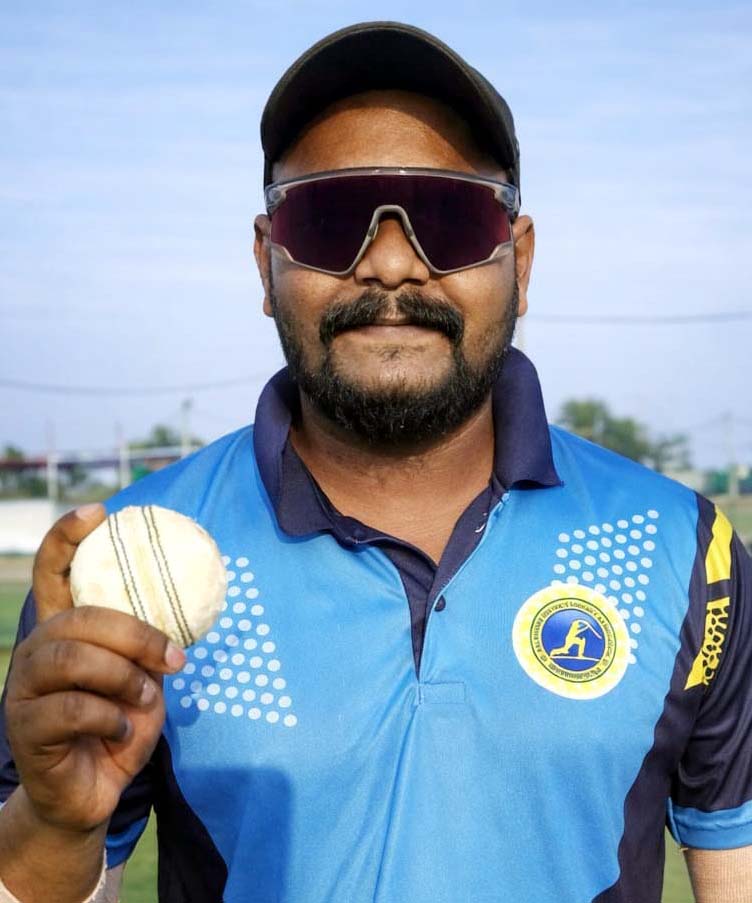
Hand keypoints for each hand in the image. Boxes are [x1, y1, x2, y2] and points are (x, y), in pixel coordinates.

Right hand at [3, 504, 184, 832]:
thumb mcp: (142, 680)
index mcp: (64, 632)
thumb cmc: (119, 726)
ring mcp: (25, 690)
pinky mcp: (25, 729)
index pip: (55, 573)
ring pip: (73, 660)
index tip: (97, 511)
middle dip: (134, 634)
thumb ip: (147, 648)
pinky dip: (112, 719)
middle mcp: (36, 652)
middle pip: (78, 618)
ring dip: (124, 677)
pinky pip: (74, 709)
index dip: (68, 538)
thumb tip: (182, 612)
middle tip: (173, 657)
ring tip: (146, 698)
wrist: (92, 794)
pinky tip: (123, 733)